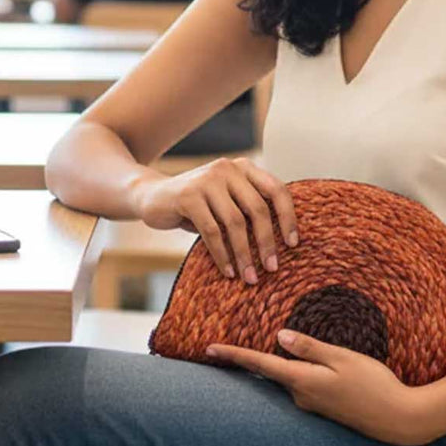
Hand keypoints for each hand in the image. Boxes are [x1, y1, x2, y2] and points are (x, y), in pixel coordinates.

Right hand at [131, 157, 298, 284]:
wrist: (152, 197)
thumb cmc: (198, 206)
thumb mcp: (227, 202)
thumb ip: (249, 210)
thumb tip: (283, 243)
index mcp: (244, 168)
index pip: (277, 190)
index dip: (288, 217)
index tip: (293, 244)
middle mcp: (228, 169)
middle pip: (257, 209)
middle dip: (266, 242)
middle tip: (271, 268)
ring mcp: (207, 180)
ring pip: (235, 223)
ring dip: (244, 254)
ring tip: (249, 277)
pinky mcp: (188, 196)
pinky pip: (212, 231)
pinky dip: (222, 255)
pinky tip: (228, 271)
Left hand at [206, 329, 434, 445]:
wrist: (399, 420)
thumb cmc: (375, 384)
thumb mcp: (343, 358)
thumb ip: (311, 347)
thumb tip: (279, 337)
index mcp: (303, 381)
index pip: (260, 364)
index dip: (234, 355)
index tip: (209, 349)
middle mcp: (302, 397)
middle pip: (268, 374)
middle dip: (247, 362)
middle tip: (221, 349)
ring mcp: (312, 406)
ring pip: (286, 380)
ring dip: (273, 367)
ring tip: (259, 351)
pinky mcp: (324, 408)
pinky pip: (301, 386)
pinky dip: (293, 374)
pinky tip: (297, 366)